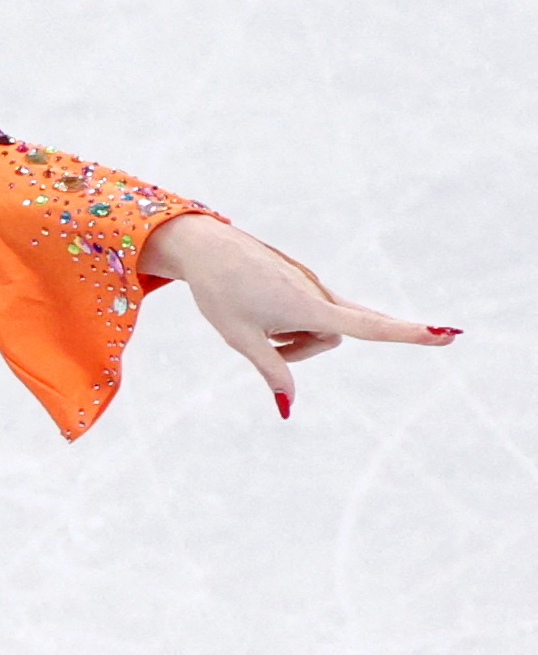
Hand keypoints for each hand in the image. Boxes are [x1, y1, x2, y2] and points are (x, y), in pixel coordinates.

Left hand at [137, 213, 458, 416]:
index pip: (368, 326)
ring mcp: (312, 285)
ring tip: (254, 322)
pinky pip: (309, 311)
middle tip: (264, 341)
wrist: (205, 247)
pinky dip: (289, 322)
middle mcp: (318, 293)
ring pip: (318, 325)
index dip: (408, 334)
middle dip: (304, 349)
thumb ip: (271, 371)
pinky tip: (259, 311)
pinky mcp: (303, 281)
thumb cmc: (219, 293)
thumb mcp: (241, 338)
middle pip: (331, 337)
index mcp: (308, 306)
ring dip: (293, 336)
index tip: (448, 334)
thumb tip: (289, 407)